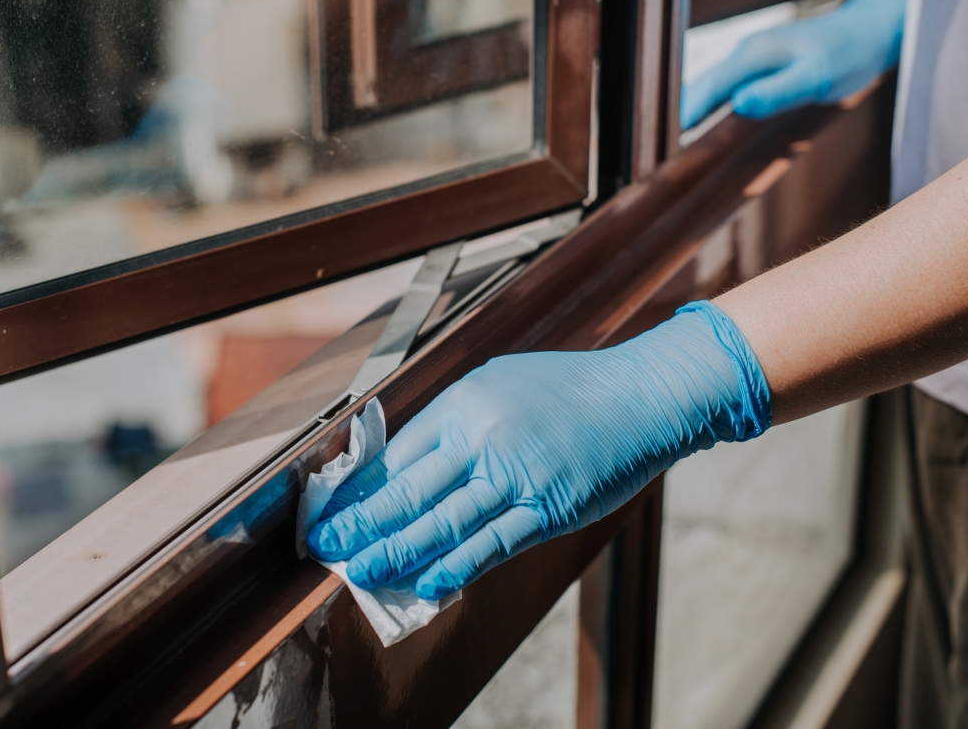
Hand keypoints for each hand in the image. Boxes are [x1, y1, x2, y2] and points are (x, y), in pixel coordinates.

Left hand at [307, 301, 770, 598]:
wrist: (640, 397)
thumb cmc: (568, 389)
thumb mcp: (496, 384)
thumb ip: (452, 422)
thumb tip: (404, 464)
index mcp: (463, 406)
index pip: (396, 456)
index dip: (359, 490)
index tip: (333, 511)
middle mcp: (482, 440)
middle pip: (408, 492)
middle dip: (362, 524)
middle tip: (327, 547)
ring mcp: (516, 477)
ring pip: (443, 523)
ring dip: (397, 552)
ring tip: (362, 572)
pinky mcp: (547, 509)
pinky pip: (493, 544)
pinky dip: (458, 566)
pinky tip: (428, 583)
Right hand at [681, 0, 909, 128]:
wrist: (867, 34)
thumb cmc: (848, 56)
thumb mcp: (817, 78)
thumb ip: (778, 92)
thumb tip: (739, 105)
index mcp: (752, 56)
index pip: (705, 89)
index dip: (685, 117)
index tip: (668, 149)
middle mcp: (744, 54)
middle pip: (700, 89)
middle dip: (682, 120)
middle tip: (667, 159)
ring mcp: (749, 59)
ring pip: (710, 90)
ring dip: (694, 115)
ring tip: (680, 150)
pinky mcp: (756, 68)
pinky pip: (725, 89)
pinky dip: (711, 109)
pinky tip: (708, 129)